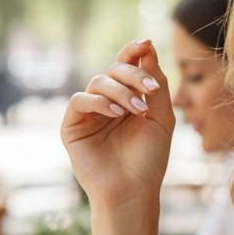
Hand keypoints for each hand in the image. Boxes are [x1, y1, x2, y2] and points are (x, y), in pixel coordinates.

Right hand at [61, 40, 174, 207]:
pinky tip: (116, 114)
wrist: (133, 191)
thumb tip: (147, 47)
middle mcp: (106, 102)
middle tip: (150, 88)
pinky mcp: (72, 126)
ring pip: (98, 82)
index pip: (126, 65)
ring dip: (120, 91)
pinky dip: (99, 102)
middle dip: (133, 74)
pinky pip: (80, 100)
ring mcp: (88, 114)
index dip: (134, 51)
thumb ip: (156, 83)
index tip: (146, 43)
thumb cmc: (149, 158)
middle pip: (113, 69)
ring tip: (137, 110)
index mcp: (128, 97)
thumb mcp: (161, 116)